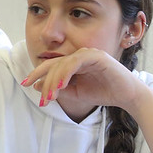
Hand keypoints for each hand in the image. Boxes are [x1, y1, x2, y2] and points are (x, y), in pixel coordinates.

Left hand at [22, 48, 143, 114]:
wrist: (127, 95)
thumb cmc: (103, 92)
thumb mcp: (75, 93)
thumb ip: (57, 89)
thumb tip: (36, 86)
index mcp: (73, 62)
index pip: (51, 66)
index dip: (37, 74)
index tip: (25, 84)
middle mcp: (79, 55)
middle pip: (54, 65)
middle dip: (44, 81)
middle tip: (41, 98)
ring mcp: (87, 53)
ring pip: (63, 64)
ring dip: (54, 80)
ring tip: (50, 96)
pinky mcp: (96, 56)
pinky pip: (76, 62)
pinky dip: (66, 72)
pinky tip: (61, 85)